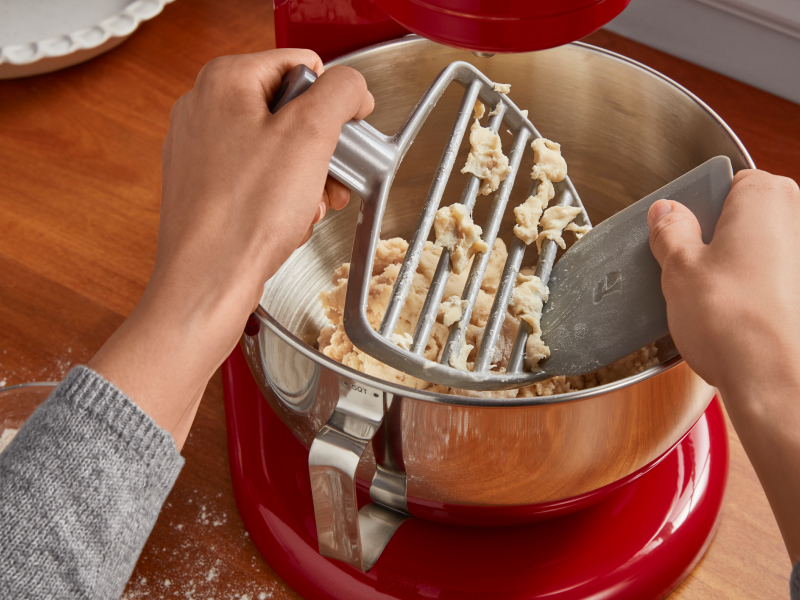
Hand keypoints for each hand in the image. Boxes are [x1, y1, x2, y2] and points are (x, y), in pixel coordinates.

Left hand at [89, 49, 373, 448]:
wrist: (207, 281)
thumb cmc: (245, 216)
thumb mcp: (311, 136)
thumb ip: (341, 92)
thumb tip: (352, 87)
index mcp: (224, 81)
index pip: (302, 65)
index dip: (333, 101)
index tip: (343, 136)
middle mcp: (205, 108)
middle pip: (291, 109)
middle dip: (320, 149)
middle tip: (327, 178)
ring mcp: (200, 149)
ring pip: (277, 148)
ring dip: (306, 178)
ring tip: (308, 205)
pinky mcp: (205, 186)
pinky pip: (259, 178)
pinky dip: (282, 197)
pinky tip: (287, 220)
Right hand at [648, 169, 799, 561]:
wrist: (777, 381)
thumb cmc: (734, 321)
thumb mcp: (679, 269)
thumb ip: (671, 232)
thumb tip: (667, 213)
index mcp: (766, 197)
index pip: (726, 184)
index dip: (699, 212)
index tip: (680, 238)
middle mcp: (799, 218)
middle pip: (750, 218)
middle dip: (721, 242)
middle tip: (693, 275)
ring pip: (765, 253)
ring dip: (742, 270)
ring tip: (716, 304)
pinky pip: (779, 282)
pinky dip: (762, 295)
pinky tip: (742, 320)